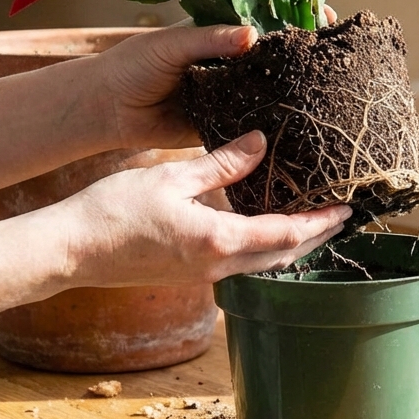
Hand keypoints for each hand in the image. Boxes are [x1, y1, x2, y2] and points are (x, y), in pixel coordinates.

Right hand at [48, 130, 350, 286]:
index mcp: (219, 240)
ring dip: (293, 243)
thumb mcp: (170, 176)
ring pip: (264, 263)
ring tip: (313, 219)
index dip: (322, 220)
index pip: (288, 233)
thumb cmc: (112, 211)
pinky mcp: (188, 274)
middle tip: (342, 214)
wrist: (70, 250)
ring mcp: (202, 275)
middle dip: (317, 235)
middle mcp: (217, 266)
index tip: (347, 207)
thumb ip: (220, 163)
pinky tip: (264, 228)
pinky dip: (264, 247)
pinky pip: (241, 263)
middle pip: (284, 255)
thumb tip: (260, 143)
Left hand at [88, 7, 339, 150]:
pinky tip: (299, 128)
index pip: (266, 21)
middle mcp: (230, 64)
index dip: (296, 17)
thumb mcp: (171, 44)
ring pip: (269, 93)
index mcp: (220, 35)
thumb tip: (253, 35)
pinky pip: (251, 126)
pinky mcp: (222, 126)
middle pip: (276, 59)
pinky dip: (271, 128)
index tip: (326, 15)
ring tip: (329, 92)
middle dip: (305, 58)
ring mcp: (229, 96)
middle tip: (337, 57)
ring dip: (294, 94)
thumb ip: (210, 39)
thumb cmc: (133, 65)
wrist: (107, 109)